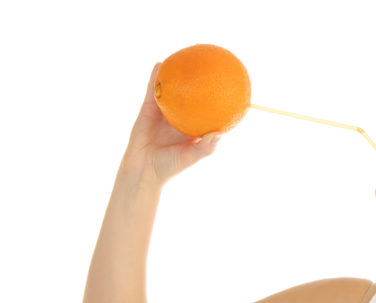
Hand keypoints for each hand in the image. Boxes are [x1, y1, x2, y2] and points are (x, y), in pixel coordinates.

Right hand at [120, 62, 222, 186]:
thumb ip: (204, 147)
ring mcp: (165, 112)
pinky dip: (155, 78)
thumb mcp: (190, 157)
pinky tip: (161, 64)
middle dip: (201, 81)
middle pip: (194, 96)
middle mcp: (181, 118)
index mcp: (193, 128)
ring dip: (178, 74)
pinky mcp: (148, 110)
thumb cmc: (169, 167)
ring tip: (185, 56)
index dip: (220, 100)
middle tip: (211, 65)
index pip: (210, 111)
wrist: (142, 170)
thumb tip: (220, 133)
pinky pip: (153, 91)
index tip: (231, 88)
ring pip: (173, 90)